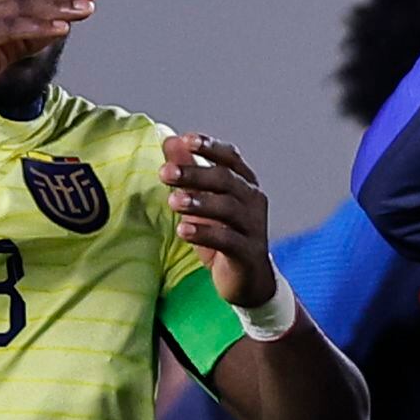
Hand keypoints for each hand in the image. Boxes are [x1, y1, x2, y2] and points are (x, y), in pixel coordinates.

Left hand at [161, 134, 282, 309]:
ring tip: (172, 201)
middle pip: (226, 180)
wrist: (250, 280)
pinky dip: (205, 233)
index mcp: (244, 184)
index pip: (230, 158)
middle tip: (165, 172)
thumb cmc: (224, 235)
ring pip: (228, 208)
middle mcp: (253, 201)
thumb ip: (189, 170)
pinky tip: (184, 229)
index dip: (210, 147)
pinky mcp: (248, 253)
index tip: (187, 139)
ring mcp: (253, 227)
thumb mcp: (203, 201)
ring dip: (199, 202)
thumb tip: (170, 140)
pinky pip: (227, 240)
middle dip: (195, 173)